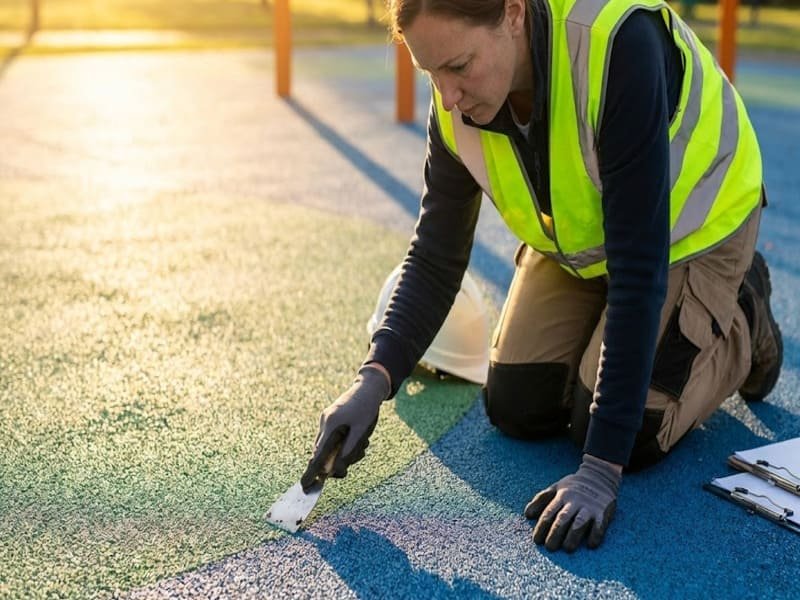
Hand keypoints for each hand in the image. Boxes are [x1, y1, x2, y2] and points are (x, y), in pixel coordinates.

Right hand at [300, 365, 390, 491]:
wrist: (369, 387)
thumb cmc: (366, 408)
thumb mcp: (361, 431)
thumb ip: (348, 450)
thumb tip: (335, 470)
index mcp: (330, 425)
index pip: (318, 455)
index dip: (311, 471)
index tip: (304, 485)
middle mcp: (324, 423)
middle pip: (324, 453)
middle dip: (340, 460)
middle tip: (360, 452)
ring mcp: (326, 421)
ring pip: (331, 447)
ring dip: (347, 451)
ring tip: (364, 441)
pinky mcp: (331, 421)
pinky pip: (334, 440)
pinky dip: (346, 444)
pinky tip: (361, 437)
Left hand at [524, 454, 621, 551]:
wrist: (599, 476)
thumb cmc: (573, 486)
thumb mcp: (556, 488)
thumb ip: (541, 500)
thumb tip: (527, 515)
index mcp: (561, 495)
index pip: (549, 512)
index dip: (542, 527)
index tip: (537, 541)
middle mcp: (574, 501)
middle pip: (562, 518)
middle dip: (555, 533)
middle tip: (549, 548)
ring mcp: (589, 506)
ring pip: (579, 522)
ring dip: (573, 536)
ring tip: (567, 548)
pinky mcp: (603, 511)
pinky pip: (600, 524)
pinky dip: (596, 535)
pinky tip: (591, 545)